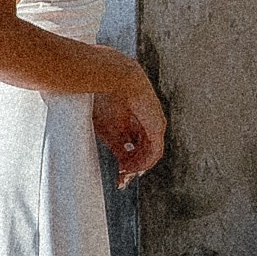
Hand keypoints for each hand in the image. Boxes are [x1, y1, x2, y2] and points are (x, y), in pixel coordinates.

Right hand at [91, 54, 165, 188]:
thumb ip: (115, 144)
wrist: (110, 75)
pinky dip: (143, 162)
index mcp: (131, 117)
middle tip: (121, 181)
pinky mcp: (156, 125)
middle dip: (132, 167)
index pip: (134, 145)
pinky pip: (154, 151)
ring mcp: (152, 123)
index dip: (126, 162)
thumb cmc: (99, 93)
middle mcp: (144, 121)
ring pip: (150, 153)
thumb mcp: (104, 125)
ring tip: (123, 175)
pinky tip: (130, 168)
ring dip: (137, 167)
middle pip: (143, 151)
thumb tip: (118, 163)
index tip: (118, 176)